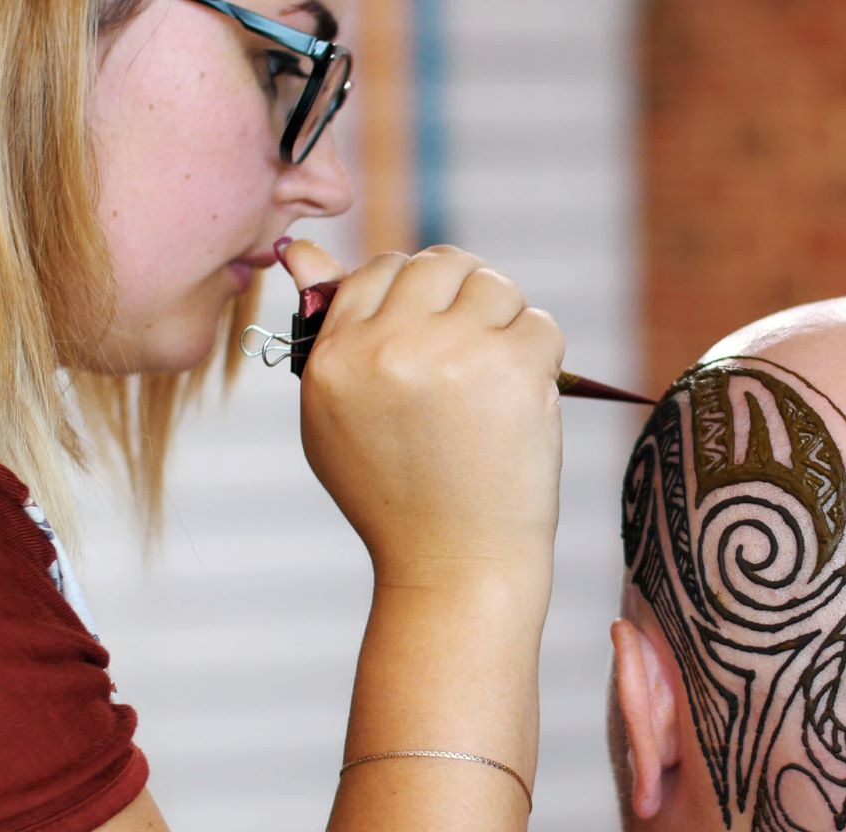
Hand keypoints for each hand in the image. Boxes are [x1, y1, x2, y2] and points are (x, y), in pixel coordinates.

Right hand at [280, 241, 564, 589]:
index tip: (433, 336)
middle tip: (475, 351)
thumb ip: (327, 333)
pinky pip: (539, 323)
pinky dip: (542, 358)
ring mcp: (451, 353)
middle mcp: (387, 346)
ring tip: (497, 380)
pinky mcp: (511, 367)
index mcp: (335, 356)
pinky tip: (524, 400)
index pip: (379, 270)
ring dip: (506, 324)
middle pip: (439, 263)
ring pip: (494, 285)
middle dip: (465, 297)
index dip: (416, 297)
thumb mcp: (334, 417)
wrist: (453, 567)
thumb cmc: (395, 497)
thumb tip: (303, 249)